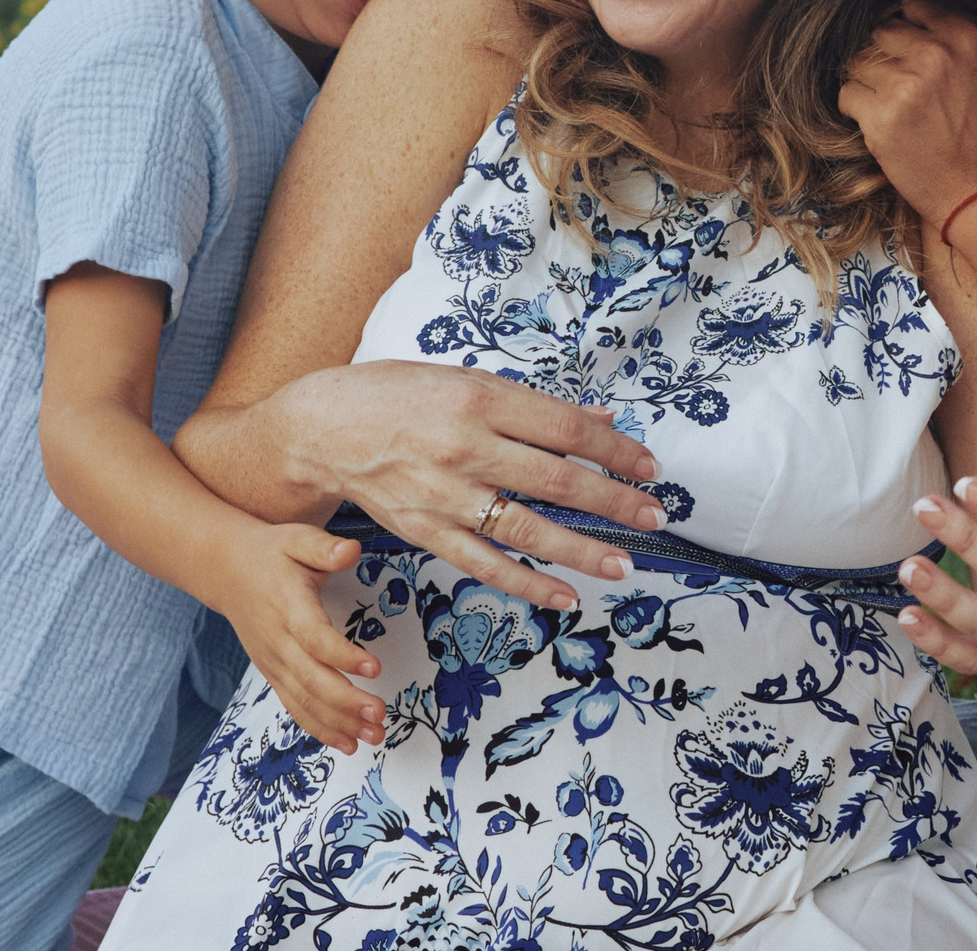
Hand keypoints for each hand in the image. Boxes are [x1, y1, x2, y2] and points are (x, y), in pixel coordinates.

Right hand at [207, 522, 381, 752]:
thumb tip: (350, 550)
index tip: (374, 668)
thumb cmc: (271, 553)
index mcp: (289, 608)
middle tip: (380, 714)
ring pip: (305, 701)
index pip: (315, 638)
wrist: (227, 571)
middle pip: (312, 679)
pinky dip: (320, 728)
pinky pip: (295, 706)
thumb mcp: (297, 539)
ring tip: (374, 736)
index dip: (343, 655)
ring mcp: (274, 663)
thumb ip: (324, 547)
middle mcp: (279, 642)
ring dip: (339, 723)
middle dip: (346, 702)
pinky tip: (348, 743)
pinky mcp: (273, 674)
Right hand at [280, 360, 666, 611]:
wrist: (322, 429)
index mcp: (481, 401)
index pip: (566, 429)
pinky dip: (526, 583)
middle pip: (557, 481)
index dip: (615, 451)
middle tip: (654, 516)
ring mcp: (445, 496)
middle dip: (614, 502)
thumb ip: (533, 406)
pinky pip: (484, 564)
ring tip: (623, 564)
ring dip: (582, 550)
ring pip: (527, 530)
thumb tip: (598, 420)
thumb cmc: (396, 395)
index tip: (649, 466)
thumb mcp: (467, 380)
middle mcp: (466, 448)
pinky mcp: (425, 532)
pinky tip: (562, 595)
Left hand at [839, 0, 976, 225]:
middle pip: (884, 30)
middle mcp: (931, 54)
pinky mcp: (879, 121)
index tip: (918, 43)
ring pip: (861, 60)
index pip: (916, 1)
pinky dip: (859, 105)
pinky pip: (847, 93)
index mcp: (965, 35)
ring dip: (874, 78)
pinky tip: (883, 120)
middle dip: (893, 51)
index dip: (914, 21)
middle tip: (910, 81)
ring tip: (897, 102)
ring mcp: (902, 87)